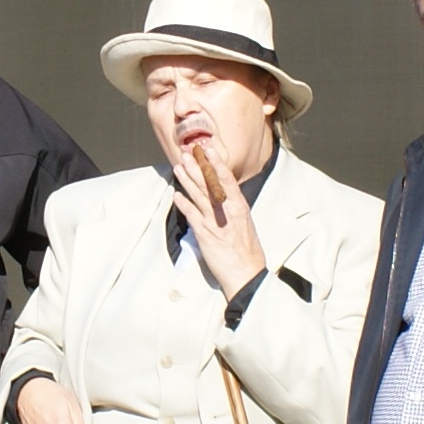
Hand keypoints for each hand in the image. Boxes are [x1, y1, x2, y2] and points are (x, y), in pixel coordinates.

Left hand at [171, 148, 269, 297]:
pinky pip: (191, 215)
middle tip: (187, 153)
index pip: (227, 179)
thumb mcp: (245, 224)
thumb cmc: (247, 251)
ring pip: (199, 195)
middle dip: (197, 167)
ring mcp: (215, 221)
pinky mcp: (205, 234)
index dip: (217, 164)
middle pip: (210, 184)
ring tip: (179, 167)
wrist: (246, 273)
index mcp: (240, 207)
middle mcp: (227, 211)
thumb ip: (233, 209)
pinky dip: (183, 204)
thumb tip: (223, 198)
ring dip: (187, 180)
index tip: (209, 150)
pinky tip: (176, 195)